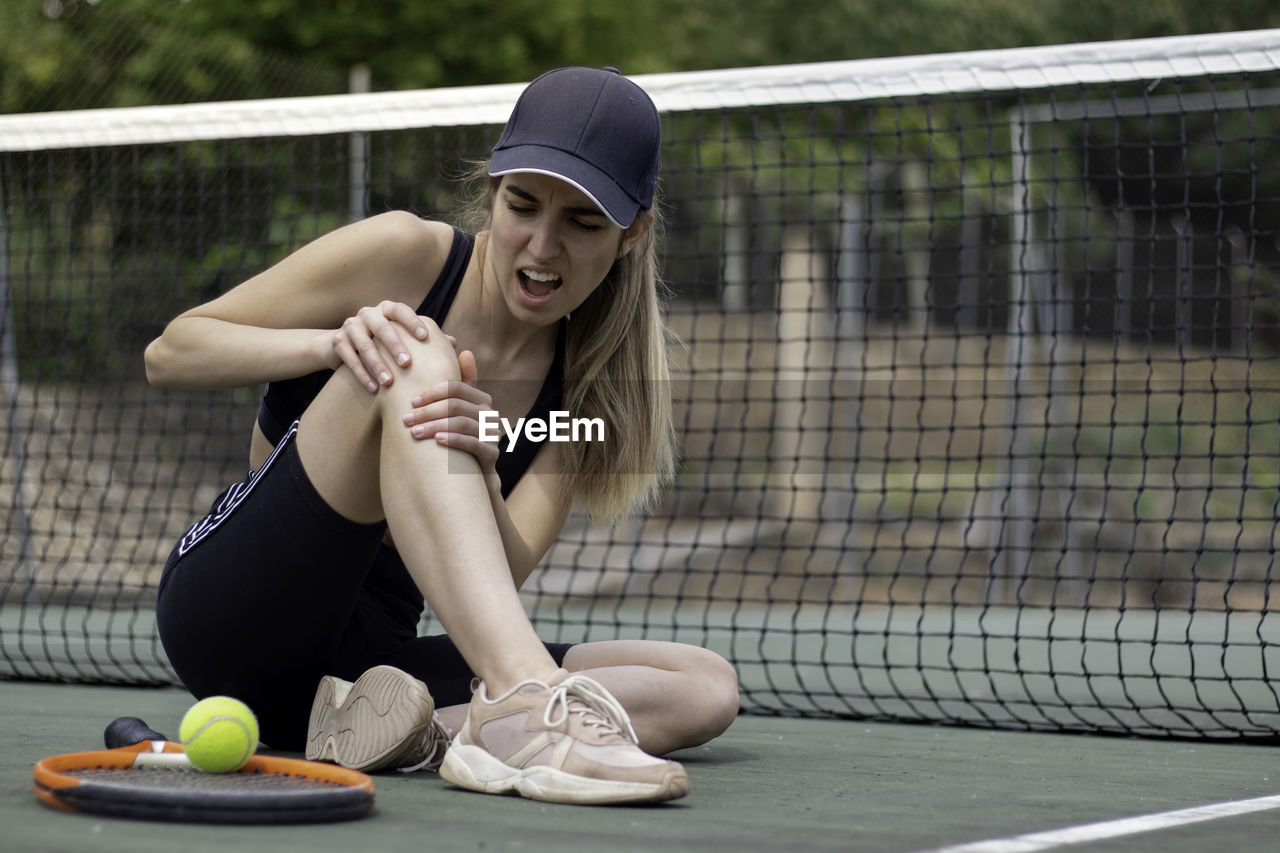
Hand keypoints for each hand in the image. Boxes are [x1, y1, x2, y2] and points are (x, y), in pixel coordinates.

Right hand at [327, 301, 431, 392]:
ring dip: (376, 363)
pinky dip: (361, 373)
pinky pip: (349, 357)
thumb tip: (453, 343)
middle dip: (394, 345)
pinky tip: (373, 388)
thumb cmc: (383, 343)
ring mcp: (351, 325)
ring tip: (388, 382)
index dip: (412, 321)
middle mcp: (368, 313)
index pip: (401, 310)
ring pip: (363, 343)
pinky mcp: (337, 341)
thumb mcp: (402, 338)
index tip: (425, 337)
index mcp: (387, 309)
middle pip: (381, 326)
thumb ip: (424, 339)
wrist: (341, 346)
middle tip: (407, 363)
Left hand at [403, 349, 501, 492]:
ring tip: (414, 432)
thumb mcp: (459, 411)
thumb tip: (465, 351)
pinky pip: (473, 443)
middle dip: (428, 411)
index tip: (411, 401)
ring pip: (461, 423)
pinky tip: (436, 441)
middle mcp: (490, 414)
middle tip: (406, 419)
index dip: (432, 392)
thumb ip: (459, 385)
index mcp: (481, 400)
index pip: (456, 387)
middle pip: (456, 405)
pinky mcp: (492, 453)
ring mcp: (492, 433)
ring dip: (434, 426)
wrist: (475, 475)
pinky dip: (453, 440)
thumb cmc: (461, 438)